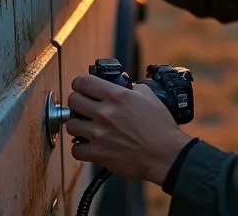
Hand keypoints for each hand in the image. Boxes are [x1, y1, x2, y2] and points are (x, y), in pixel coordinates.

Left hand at [64, 75, 191, 184]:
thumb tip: (121, 87)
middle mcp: (105, 113)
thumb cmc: (161, 128)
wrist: (166, 155)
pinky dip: (80, 148)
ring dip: (78, 125)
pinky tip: (89, 145)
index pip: (84, 82)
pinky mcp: (99, 153)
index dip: (80, 83)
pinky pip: (76, 149)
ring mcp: (100, 134)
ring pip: (71, 125)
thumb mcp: (149, 98)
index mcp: (117, 96)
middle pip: (73, 101)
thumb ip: (132, 89)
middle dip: (77, 102)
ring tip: (86, 127)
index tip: (81, 87)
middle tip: (83, 106)